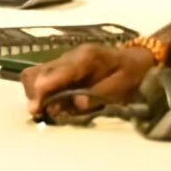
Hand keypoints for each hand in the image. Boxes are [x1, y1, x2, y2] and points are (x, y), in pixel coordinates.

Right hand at [24, 42, 157, 118]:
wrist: (136, 60)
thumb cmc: (132, 73)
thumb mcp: (122, 85)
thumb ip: (99, 94)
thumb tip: (76, 104)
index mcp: (86, 58)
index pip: (56, 73)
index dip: (42, 91)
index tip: (35, 109)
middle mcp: (69, 57)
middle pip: (38, 72)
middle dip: (34, 94)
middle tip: (40, 113)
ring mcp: (63, 61)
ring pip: (34, 74)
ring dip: (35, 94)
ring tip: (44, 110)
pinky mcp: (60, 68)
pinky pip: (41, 78)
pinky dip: (40, 93)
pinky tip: (50, 104)